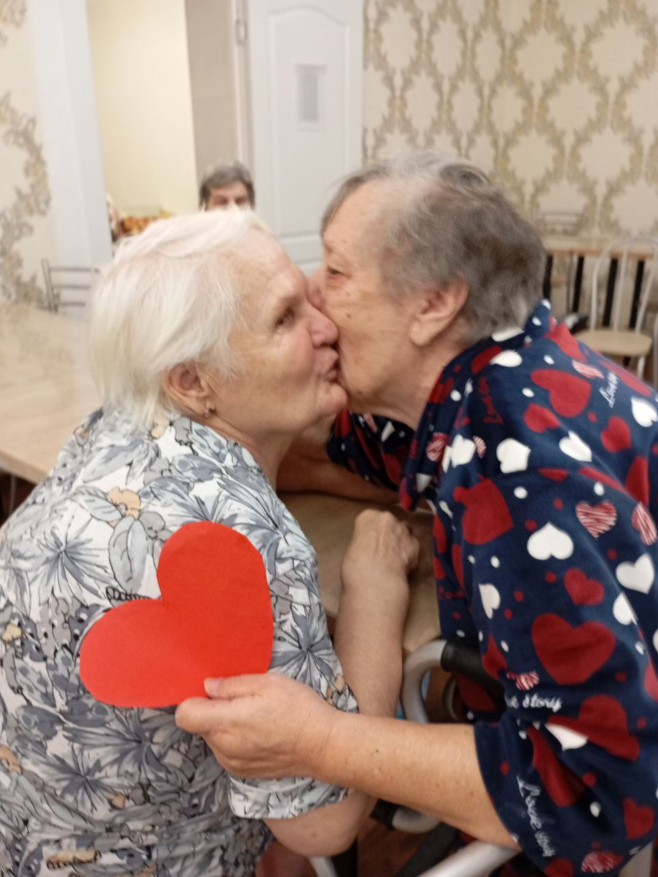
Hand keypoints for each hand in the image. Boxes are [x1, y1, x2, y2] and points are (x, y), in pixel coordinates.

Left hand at [175, 673, 335, 777]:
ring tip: (255, 716)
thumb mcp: (268, 683)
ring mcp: (232, 763)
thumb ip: (232, 685)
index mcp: (226, 723)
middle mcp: (223, 747)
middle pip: (200, 725)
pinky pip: (226, 751)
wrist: (322, 745)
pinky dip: (235, 740)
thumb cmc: (297, 708)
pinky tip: (259, 732)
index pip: (185, 715)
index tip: (213, 693)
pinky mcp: (242, 772)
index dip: (194, 700)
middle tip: (244, 700)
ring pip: (213, 738)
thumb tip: (207, 686)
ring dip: (225, 726)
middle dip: (214, 710)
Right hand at [342, 510, 419, 596]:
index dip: (371, 531)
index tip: (370, 541)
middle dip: (387, 533)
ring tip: (393, 557)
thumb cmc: (356, 566)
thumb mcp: (352, 547)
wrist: (376, 580)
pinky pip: (412, 546)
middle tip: (382, 549)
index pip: (370, 518)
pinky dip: (409, 553)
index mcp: (368, 516)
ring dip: (399, 540)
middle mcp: (387, 518)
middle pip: (389, 522)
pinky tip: (402, 564)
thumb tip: (367, 546)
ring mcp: (403, 529)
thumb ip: (363, 540)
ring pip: (403, 532)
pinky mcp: (415, 543)